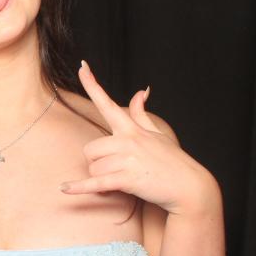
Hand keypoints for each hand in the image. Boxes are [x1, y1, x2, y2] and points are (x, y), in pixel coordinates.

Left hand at [60, 61, 218, 215]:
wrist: (190, 187)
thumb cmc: (173, 161)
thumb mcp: (157, 133)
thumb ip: (141, 114)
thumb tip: (141, 91)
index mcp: (132, 129)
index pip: (108, 103)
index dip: (93, 84)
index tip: (82, 67)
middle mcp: (127, 141)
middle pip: (90, 150)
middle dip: (97, 163)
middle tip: (116, 171)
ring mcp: (128, 160)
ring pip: (93, 168)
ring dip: (102, 179)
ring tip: (121, 181)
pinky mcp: (128, 179)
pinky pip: (97, 182)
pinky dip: (80, 188)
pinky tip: (64, 189)